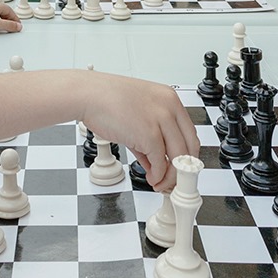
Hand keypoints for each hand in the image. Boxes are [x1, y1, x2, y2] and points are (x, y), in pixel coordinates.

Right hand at [81, 72, 199, 190]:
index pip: (190, 132)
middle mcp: (169, 107)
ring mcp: (161, 119)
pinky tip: (151, 178)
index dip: (187, 154)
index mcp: (169, 99)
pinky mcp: (149, 134)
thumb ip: (149, 138)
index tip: (180, 166)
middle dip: (183, 168)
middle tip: (174, 180)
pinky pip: (160, 161)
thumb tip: (154, 161)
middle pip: (190, 146)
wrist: (88, 95)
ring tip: (160, 183)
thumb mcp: (137, 114)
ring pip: (179, 156)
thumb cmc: (106, 99)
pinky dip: (157, 175)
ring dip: (170, 176)